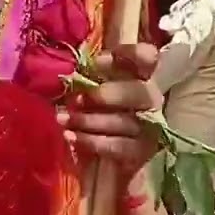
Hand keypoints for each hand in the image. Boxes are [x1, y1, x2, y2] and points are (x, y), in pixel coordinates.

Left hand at [58, 44, 161, 169]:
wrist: (106, 160)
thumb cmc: (97, 111)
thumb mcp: (95, 88)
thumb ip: (94, 75)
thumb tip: (84, 68)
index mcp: (142, 77)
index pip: (147, 58)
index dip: (130, 54)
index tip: (97, 62)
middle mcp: (151, 99)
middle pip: (140, 93)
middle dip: (107, 95)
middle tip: (77, 99)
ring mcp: (150, 128)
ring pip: (125, 122)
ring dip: (90, 120)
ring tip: (63, 118)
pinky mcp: (141, 152)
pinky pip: (117, 146)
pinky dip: (91, 141)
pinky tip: (70, 136)